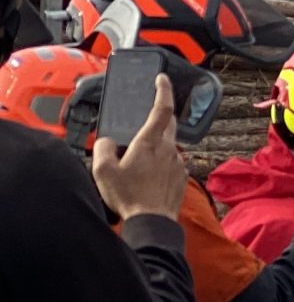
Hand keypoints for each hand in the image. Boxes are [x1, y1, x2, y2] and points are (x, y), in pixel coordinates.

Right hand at [91, 76, 186, 222]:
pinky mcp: (182, 176)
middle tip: (148, 114)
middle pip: (168, 124)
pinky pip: (171, 162)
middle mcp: (169, 149)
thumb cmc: (129, 196)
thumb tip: (108, 141)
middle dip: (160, 115)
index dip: (163, 91)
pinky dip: (161, 162)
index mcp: (150, 143)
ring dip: (156, 144)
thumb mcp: (103, 170)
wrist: (153, 222)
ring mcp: (178, 163)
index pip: (162, 109)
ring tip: (138, 158)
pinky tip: (148, 174)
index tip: (161, 79)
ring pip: (169, 144)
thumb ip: (103, 148)